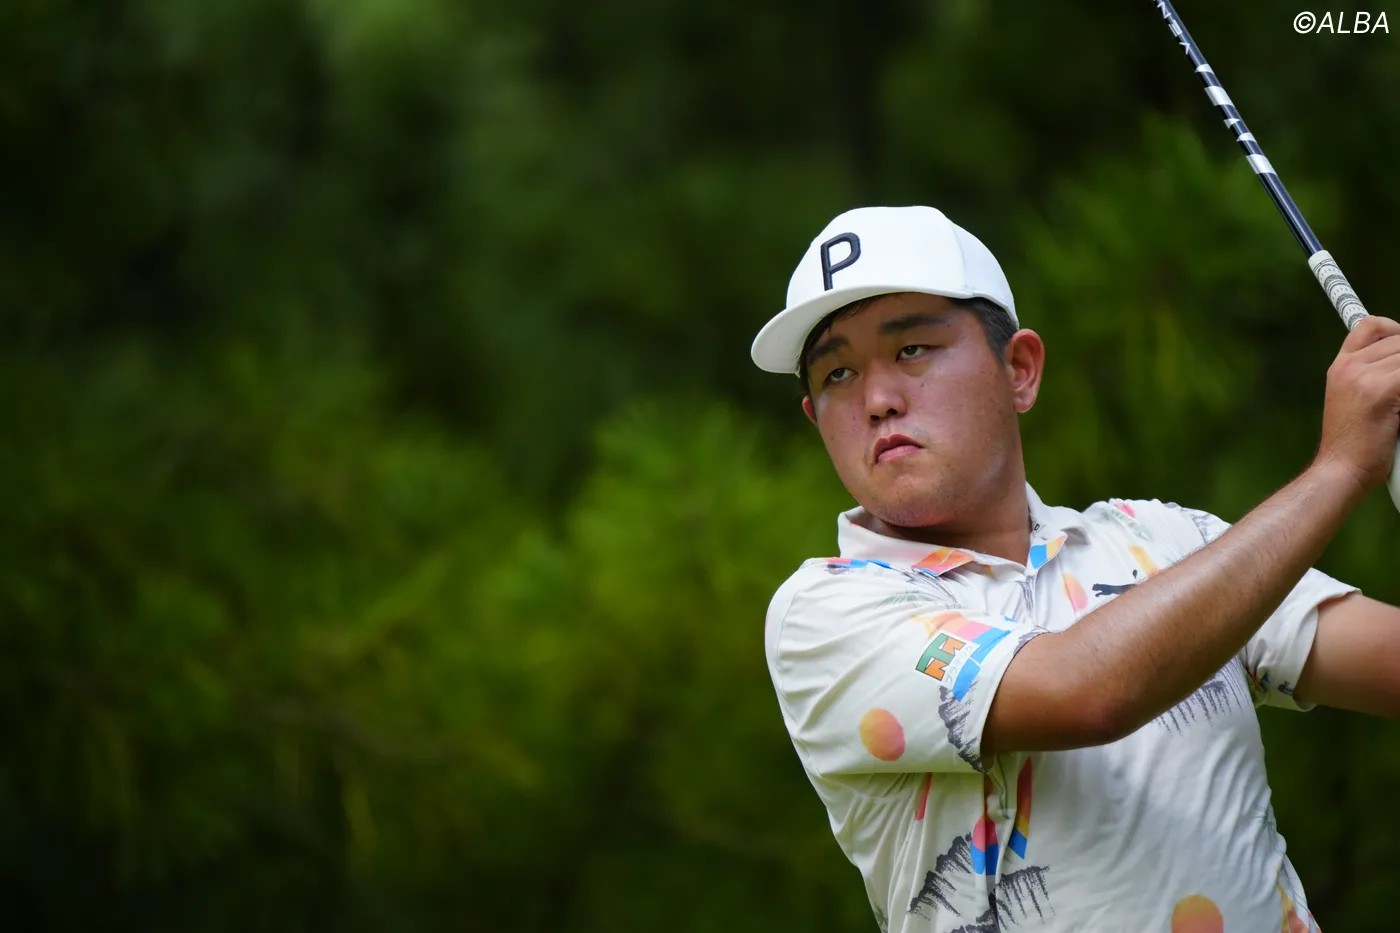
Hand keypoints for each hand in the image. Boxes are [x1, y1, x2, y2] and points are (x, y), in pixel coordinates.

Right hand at [1316, 315, 1399, 492]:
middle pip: (1399, 339)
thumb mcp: (1350, 399)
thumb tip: (1399, 362)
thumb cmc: (1353, 442)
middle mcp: (1350, 367)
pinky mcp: (1382, 391)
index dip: (1394, 329)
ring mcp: (1364, 377)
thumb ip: (1370, 375)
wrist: (1341, 469)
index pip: (1370, 326)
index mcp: (1341, 367)